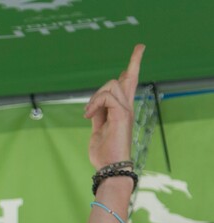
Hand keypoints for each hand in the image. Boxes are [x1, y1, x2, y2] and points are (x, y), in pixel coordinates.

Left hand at [84, 44, 144, 169]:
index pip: (129, 83)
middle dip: (131, 63)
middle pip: (128, 77)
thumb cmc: (104, 154)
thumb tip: (94, 106)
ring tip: (88, 113)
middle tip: (101, 95)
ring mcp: (125, 110)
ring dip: (96, 96)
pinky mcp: (121, 114)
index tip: (140, 48)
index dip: (134, 65)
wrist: (110, 168)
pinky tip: (88, 115)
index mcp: (122, 110)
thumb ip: (98, 116)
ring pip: (113, 84)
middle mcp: (127, 108)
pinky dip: (95, 103)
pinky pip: (107, 96)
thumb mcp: (97, 131)